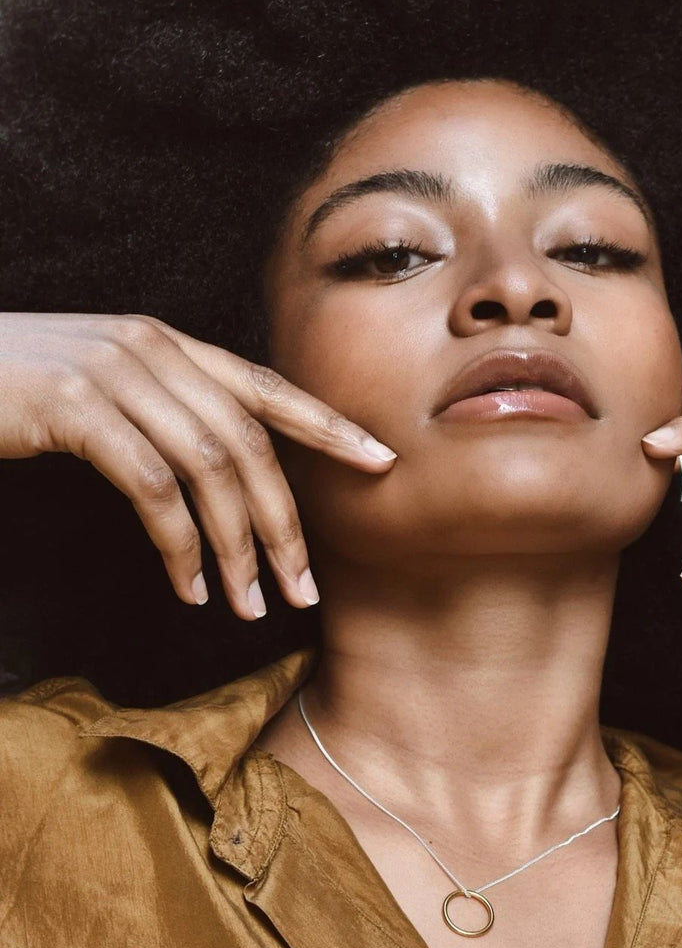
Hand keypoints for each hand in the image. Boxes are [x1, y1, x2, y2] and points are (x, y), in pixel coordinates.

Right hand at [0, 312, 396, 619]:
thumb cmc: (12, 388)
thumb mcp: (99, 388)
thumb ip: (160, 410)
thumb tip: (221, 471)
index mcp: (165, 343)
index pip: (265, 385)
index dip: (327, 424)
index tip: (380, 461)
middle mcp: (149, 349)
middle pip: (250, 440)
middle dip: (284, 520)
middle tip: (304, 587)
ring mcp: (111, 373)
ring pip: (211, 468)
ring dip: (238, 546)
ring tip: (250, 604)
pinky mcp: (73, 408)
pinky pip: (152, 487)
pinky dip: (179, 544)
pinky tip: (188, 587)